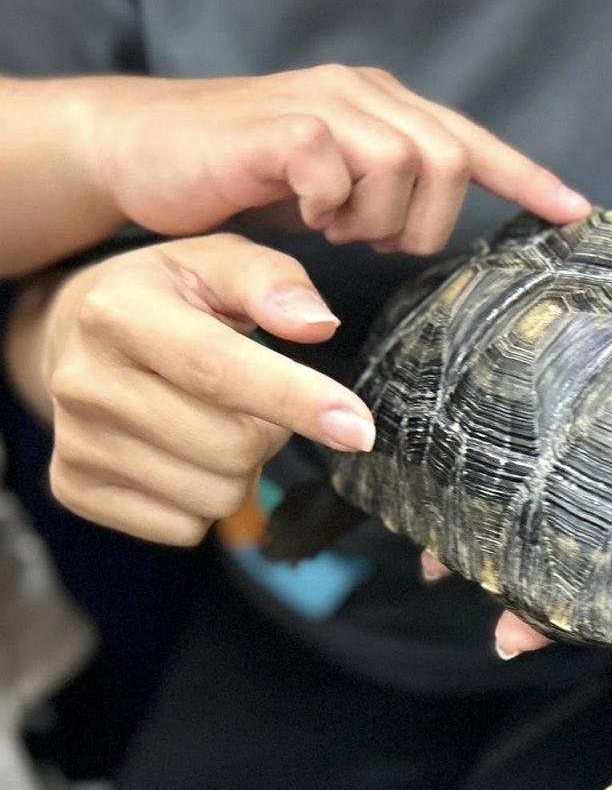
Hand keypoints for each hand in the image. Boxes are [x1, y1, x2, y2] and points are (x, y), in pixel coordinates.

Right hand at [33, 234, 374, 545]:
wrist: (73, 336)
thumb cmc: (170, 296)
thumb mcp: (218, 261)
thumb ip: (273, 281)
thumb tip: (318, 325)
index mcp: (118, 313)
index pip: (219, 370)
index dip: (297, 401)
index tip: (360, 429)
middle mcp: (85, 381)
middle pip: (230, 446)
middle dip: (271, 431)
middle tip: (253, 401)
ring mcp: (74, 441)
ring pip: (214, 496)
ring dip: (241, 470)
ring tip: (215, 422)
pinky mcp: (75, 488)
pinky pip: (183, 527)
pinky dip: (202, 501)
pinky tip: (183, 454)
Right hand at [87, 65, 588, 253]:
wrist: (141, 151)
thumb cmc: (238, 176)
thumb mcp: (331, 192)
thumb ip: (385, 198)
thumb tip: (433, 232)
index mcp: (384, 111)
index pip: (474, 142)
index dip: (529, 178)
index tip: (576, 213)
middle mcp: (363, 96)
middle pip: (452, 158)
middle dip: (427, 219)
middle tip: (372, 239)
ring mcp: (323, 103)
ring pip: (406, 163)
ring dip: (375, 216)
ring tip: (331, 226)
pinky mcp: (282, 124)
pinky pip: (341, 169)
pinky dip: (328, 205)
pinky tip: (300, 213)